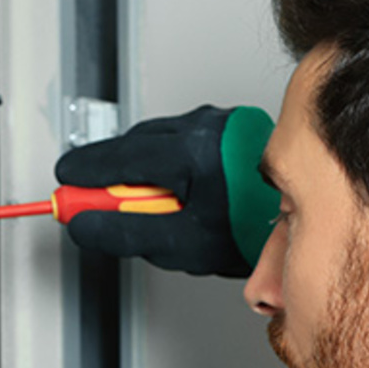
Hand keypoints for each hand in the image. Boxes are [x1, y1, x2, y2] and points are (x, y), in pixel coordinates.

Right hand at [54, 105, 277, 277]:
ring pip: (161, 141)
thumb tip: (85, 224)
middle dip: (116, 175)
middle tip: (100, 205)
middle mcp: (207, 127)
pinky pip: (187, 140)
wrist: (303, 223)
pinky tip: (184, 194)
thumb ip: (124, 232)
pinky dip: (173, 163)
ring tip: (159, 210)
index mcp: (191, 152)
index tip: (65, 182)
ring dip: (147, 171)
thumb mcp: (179, 244)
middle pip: (136, 145)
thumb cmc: (252, 232)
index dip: (85, 172)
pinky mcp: (234, 128)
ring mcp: (223, 123)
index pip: (118, 157)